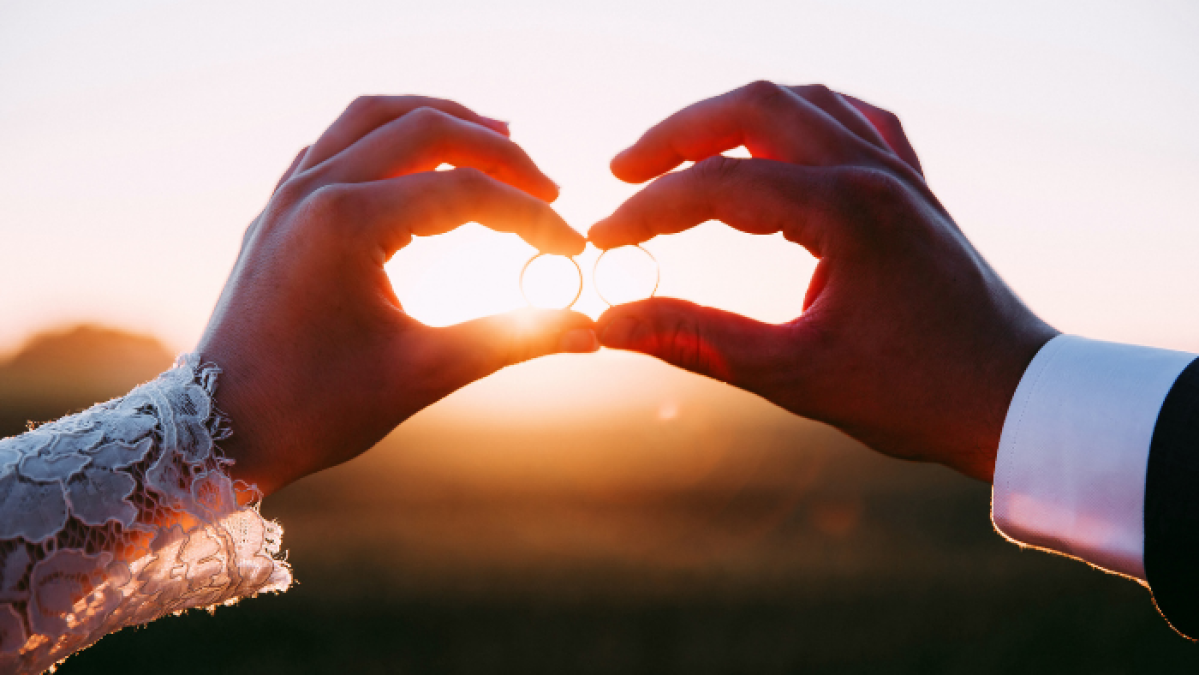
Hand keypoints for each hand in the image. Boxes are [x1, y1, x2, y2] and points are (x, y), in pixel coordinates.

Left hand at [199, 96, 596, 495]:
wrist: (220, 431)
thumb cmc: (315, 408)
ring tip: (498, 138)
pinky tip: (420, 158)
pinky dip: (390, 135)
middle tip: (547, 189)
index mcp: (347, 223)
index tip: (572, 249)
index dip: (531, 218)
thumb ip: (512, 340)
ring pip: (376, 116)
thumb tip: (590, 333)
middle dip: (498, 153)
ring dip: (441, 121)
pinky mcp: (280, 206)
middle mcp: (314, 189)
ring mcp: (290, 191)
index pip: (466, 194)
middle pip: (426, 130)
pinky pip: (339, 139)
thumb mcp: (423, 373)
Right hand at [588, 82, 1057, 481]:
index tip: (602, 240)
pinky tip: (779, 141)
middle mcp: (873, 173)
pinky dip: (801, 119)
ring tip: (681, 155)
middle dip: (677, 134)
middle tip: (622, 170)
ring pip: (801, 101)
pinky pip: (852, 120)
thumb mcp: (794, 376)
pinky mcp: (913, 188)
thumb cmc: (916, 395)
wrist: (1015, 400)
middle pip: (754, 108)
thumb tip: (610, 325)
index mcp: (845, 212)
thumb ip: (695, 342)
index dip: (646, 210)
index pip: (717, 186)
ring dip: (732, 118)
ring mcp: (899, 172)